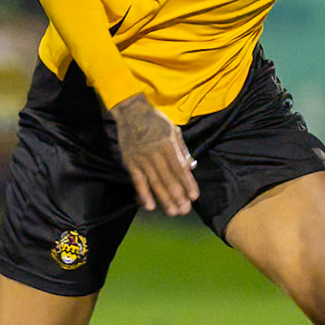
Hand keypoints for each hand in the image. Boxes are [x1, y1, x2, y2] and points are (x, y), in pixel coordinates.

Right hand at [113, 93, 197, 214]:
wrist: (131, 112)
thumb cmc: (155, 121)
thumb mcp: (173, 130)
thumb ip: (181, 149)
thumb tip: (191, 167)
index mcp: (167, 144)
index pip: (180, 168)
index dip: (188, 183)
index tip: (194, 196)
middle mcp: (154, 153)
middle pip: (168, 179)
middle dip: (177, 196)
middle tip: (185, 210)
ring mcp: (141, 158)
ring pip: (154, 182)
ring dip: (164, 199)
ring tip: (172, 212)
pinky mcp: (130, 162)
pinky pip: (137, 181)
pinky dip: (143, 194)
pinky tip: (150, 206)